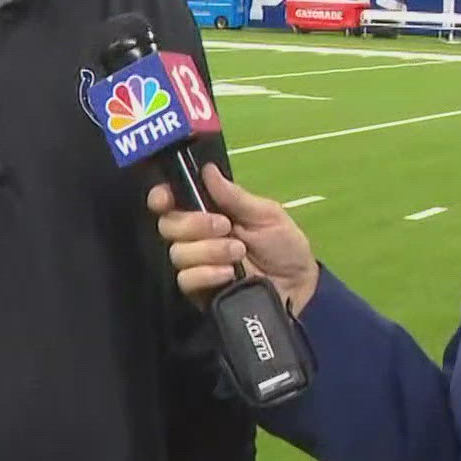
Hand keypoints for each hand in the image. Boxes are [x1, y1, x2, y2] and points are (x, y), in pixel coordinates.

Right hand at [149, 164, 318, 314]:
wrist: (298, 286)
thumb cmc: (283, 245)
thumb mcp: (266, 214)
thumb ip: (235, 196)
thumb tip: (207, 170)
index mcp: (209, 211)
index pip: (172, 200)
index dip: (162, 196)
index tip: (166, 197)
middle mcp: (196, 236)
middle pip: (168, 225)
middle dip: (194, 223)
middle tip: (226, 226)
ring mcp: (197, 264)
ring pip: (177, 253)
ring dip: (209, 250)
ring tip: (239, 252)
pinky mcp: (200, 290)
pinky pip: (186, 279)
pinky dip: (207, 273)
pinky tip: (229, 274)